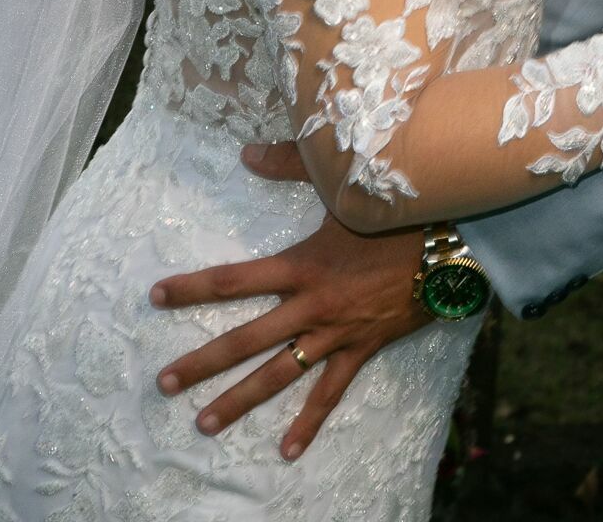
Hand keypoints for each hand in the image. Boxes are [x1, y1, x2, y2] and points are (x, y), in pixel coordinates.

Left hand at [150, 142, 428, 458]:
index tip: (155, 296)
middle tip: (164, 383)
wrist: (446, 242)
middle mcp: (310, 305)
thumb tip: (247, 152)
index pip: (233, 280)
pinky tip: (286, 450)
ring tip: (204, 424)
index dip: (192, 288)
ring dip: (240, 400)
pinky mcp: (361, 349)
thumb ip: (289, 163)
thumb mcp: (340, 182)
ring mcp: (334, 333)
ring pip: (278, 375)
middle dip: (202, 363)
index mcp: (300, 266)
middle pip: (245, 340)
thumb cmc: (393, 208)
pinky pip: (330, 392)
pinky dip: (309, 422)